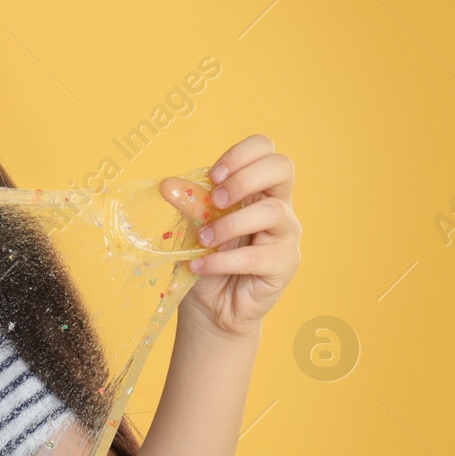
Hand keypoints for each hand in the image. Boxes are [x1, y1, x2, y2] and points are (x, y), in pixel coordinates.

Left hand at [160, 134, 301, 342]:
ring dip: (229, 224)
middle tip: (215, 201)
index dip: (240, 154)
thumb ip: (188, 204)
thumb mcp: (191, 226)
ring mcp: (286, 235)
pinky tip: (200, 267)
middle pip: (282, 167)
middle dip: (243, 179)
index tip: (212, 176)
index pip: (266, 149)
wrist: (208, 305)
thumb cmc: (204, 258)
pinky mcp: (285, 264)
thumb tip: (168, 185)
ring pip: (274, 211)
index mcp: (256, 188)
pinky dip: (222, 260)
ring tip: (203, 240)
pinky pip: (258, 257)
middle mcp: (278, 206)